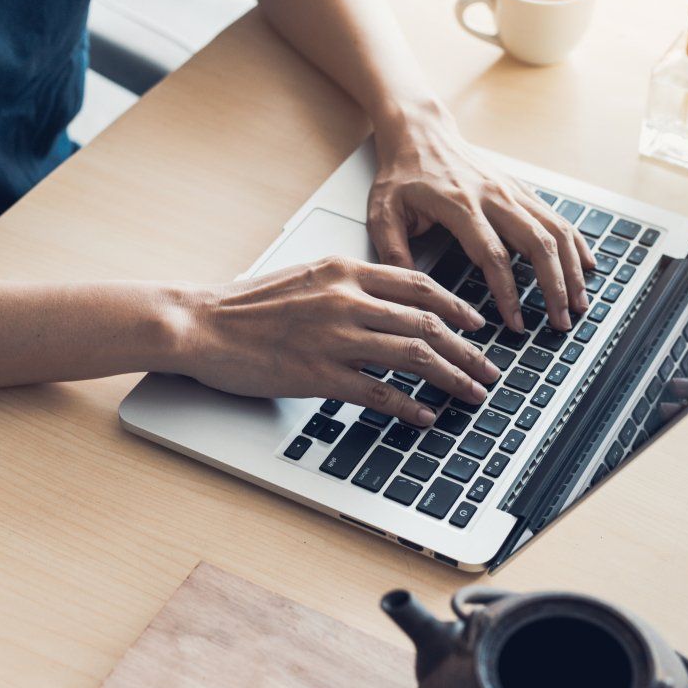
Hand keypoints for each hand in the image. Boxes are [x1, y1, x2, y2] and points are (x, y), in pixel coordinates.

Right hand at [173, 256, 499, 425]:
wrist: (199, 323)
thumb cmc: (248, 304)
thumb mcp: (307, 277)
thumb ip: (350, 285)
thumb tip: (391, 304)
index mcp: (346, 271)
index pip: (419, 286)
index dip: (456, 307)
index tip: (477, 324)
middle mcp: (346, 299)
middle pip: (427, 324)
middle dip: (467, 350)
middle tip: (489, 369)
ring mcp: (334, 338)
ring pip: (413, 356)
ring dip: (452, 378)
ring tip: (472, 394)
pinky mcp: (318, 375)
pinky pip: (378, 393)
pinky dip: (409, 406)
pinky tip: (426, 417)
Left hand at [366, 105, 594, 332]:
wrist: (421, 131)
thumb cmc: (402, 174)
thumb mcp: (383, 211)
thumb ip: (393, 252)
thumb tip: (410, 292)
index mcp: (460, 205)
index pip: (493, 255)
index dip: (508, 293)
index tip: (516, 322)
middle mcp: (494, 197)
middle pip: (537, 244)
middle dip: (555, 286)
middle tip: (561, 321)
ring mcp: (512, 192)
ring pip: (555, 231)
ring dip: (572, 269)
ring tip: (580, 302)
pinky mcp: (521, 190)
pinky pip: (557, 218)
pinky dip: (576, 243)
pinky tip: (587, 265)